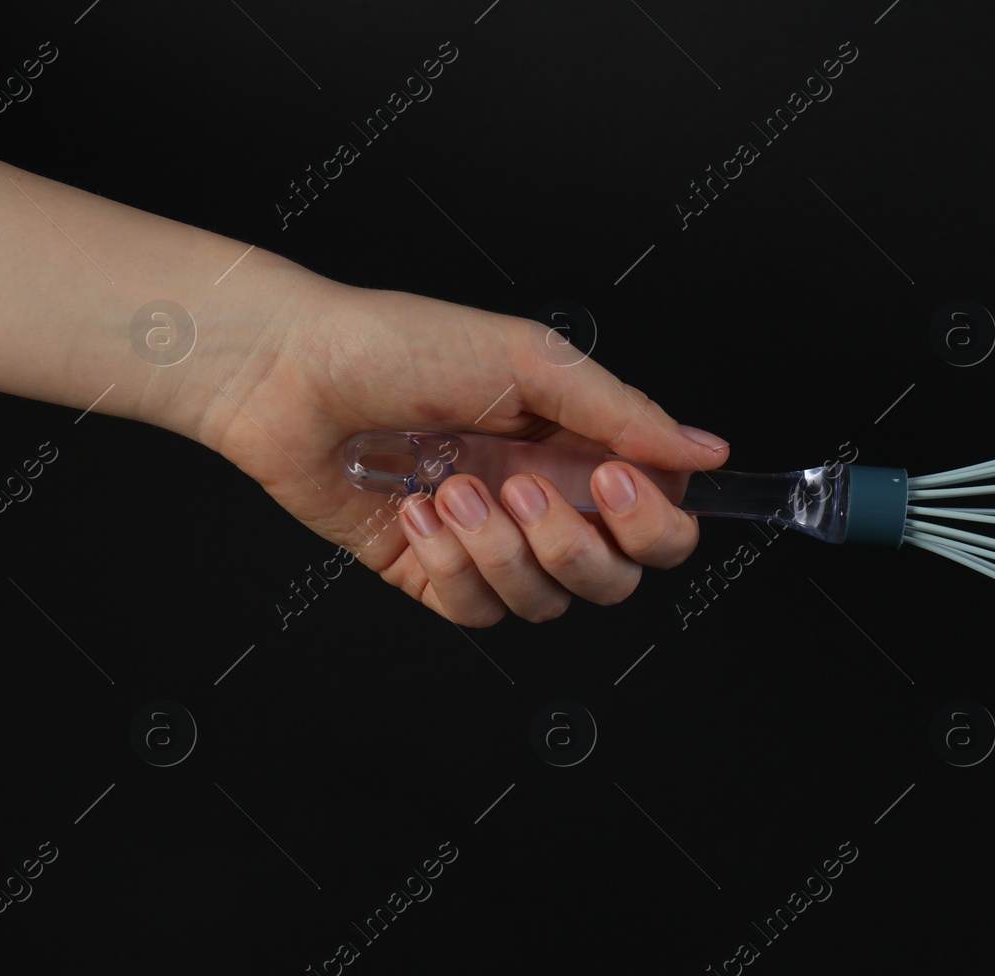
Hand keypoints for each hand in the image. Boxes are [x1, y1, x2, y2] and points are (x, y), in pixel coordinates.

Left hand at [198, 277, 728, 625]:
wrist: (287, 373)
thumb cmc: (399, 345)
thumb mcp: (530, 360)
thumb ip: (624, 413)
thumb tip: (707, 450)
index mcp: (580, 447)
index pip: (660, 521)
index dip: (654, 523)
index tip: (615, 484)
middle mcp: (544, 500)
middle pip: (614, 578)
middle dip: (574, 546)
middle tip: (524, 488)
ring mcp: (490, 542)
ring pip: (545, 602)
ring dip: (500, 550)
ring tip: (453, 489)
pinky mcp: (433, 573)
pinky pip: (475, 610)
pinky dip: (450, 566)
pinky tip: (417, 514)